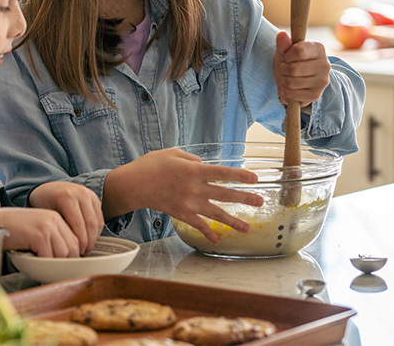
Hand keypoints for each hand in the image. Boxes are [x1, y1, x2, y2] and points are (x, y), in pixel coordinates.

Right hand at [0, 207, 85, 257]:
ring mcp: (47, 227)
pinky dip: (42, 263)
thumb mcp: (36, 229)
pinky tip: (32, 261)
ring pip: (63, 253)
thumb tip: (66, 259)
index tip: (63, 265)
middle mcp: (54, 220)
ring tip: (40, 265)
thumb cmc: (11, 230)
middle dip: (64, 262)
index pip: (75, 240)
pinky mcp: (39, 235)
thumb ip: (51, 238)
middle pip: (72, 248)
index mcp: (56, 218)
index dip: (71, 256)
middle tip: (52, 270)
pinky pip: (49, 256)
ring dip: (53, 264)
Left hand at [28, 181, 103, 254]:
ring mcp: (89, 193)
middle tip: (83, 254)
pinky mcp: (94, 197)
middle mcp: (80, 193)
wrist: (47, 188)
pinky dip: (97, 231)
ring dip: (94, 238)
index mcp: (66, 197)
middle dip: (88, 242)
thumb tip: (67, 251)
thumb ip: (59, 229)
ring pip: (97, 222)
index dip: (80, 242)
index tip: (77, 253)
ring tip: (86, 248)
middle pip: (91, 224)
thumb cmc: (44, 204)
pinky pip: (100, 217)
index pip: (78, 225)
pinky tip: (89, 239)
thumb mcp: (48, 216)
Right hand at [103, 148, 262, 243]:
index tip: (255, 178)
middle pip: (224, 194)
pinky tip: (218, 240)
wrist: (133, 185)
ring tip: (248, 227)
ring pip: (216, 214)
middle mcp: (194, 188)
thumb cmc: (152, 165)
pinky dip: (208, 233)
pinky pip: (198, 225)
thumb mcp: (173, 153)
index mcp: (193, 170)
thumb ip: (193, 159)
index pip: (222, 173)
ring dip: (233, 221)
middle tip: (260, 201)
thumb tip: (205, 165)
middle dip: (244, 198)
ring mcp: (188, 203)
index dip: (239, 175)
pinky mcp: (181, 214)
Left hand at [272, 31, 330, 106]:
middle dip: (283, 69)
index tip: (286, 57)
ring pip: (292, 82)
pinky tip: (289, 87)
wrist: (298, 79)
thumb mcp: (286, 51)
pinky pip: (292, 94)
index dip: (287, 55)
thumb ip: (284, 44)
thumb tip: (281, 34)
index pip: (299, 51)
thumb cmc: (291, 61)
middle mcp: (325, 64)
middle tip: (284, 69)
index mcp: (319, 49)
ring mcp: (322, 81)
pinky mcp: (316, 95)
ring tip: (287, 77)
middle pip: (294, 69)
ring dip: (283, 80)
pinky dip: (285, 91)